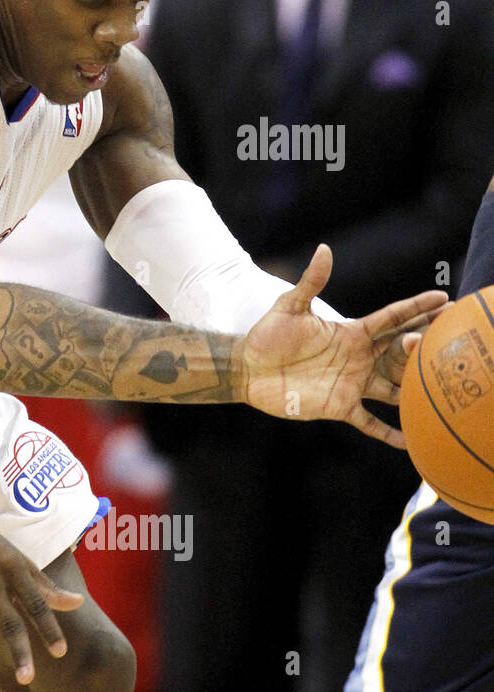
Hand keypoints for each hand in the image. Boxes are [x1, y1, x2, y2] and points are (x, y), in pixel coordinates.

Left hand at [240, 244, 447, 446]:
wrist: (247, 369)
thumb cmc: (268, 336)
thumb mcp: (290, 307)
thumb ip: (310, 282)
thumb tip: (324, 249)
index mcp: (352, 332)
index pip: (392, 319)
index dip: (417, 309)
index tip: (444, 299)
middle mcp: (359, 358)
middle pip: (400, 352)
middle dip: (422, 346)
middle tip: (441, 339)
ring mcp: (353, 383)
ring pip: (394, 387)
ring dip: (414, 389)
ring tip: (439, 391)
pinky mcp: (340, 406)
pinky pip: (369, 422)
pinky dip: (388, 433)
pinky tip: (409, 442)